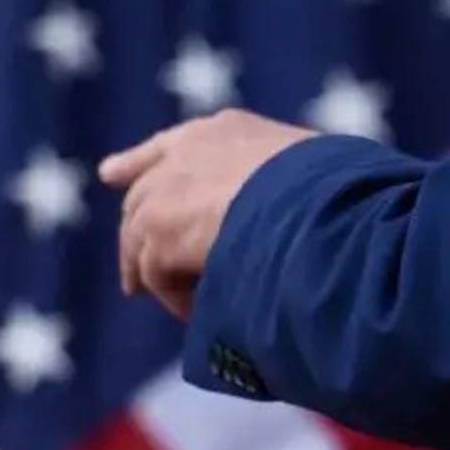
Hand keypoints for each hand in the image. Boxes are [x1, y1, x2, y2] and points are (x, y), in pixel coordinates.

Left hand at [99, 110, 315, 317]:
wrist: (319, 205)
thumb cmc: (339, 190)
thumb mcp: (310, 174)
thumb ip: (286, 189)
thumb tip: (301, 218)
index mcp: (226, 131)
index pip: (170, 145)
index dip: (138, 163)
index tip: (110, 174)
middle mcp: (187, 152)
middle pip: (142, 195)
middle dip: (136, 230)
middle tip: (135, 274)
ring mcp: (166, 190)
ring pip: (140, 239)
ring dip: (157, 275)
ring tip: (181, 307)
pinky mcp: (158, 232)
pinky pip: (157, 276)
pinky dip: (176, 300)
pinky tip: (200, 318)